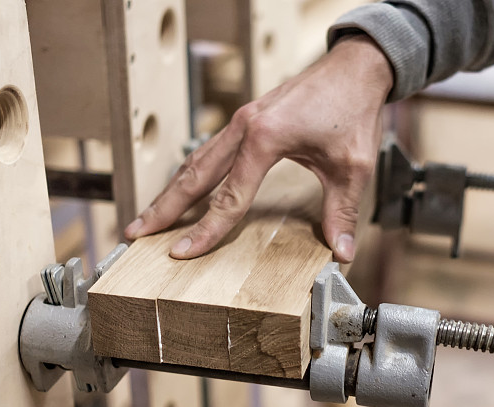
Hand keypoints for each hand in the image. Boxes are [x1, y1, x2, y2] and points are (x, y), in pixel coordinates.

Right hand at [124, 35, 393, 262]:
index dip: (206, 229)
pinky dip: (193, 173)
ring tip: (150, 216)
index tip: (183, 252)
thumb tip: (342, 250)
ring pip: (197, 159)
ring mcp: (243, 119)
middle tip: (137, 233)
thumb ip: (342, 210)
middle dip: (164, 207)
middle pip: (194, 174)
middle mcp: (245, 125)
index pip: (229, 196)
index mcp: (265, 137)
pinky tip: (187, 188)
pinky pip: (211, 150)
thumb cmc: (353, 108)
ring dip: (173, 190)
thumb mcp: (353, 166)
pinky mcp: (249, 118)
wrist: (357, 67)